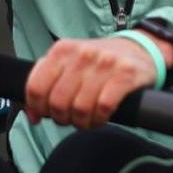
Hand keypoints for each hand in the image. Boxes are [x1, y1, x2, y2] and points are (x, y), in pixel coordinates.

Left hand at [24, 35, 172, 128]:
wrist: (141, 50)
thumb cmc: (100, 62)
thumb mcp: (70, 64)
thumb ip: (47, 83)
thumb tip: (32, 115)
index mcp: (62, 50)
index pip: (36, 86)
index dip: (38, 107)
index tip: (45, 114)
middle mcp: (82, 54)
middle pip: (58, 102)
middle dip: (62, 118)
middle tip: (70, 119)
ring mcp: (104, 63)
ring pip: (80, 108)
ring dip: (82, 122)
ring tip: (87, 120)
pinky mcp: (125, 75)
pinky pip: (104, 107)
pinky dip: (100, 118)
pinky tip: (101, 117)